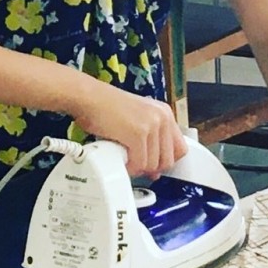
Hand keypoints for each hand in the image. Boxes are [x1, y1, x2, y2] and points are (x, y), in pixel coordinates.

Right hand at [72, 82, 186, 176]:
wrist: (88, 97)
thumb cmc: (104, 107)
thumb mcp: (135, 118)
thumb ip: (149, 139)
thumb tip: (154, 170)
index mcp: (164, 113)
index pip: (180, 148)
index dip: (166, 161)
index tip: (154, 166)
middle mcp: (162, 117)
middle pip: (168, 159)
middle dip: (152, 168)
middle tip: (136, 165)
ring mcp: (151, 125)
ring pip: (153, 164)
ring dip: (138, 168)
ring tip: (125, 160)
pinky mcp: (138, 134)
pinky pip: (140, 163)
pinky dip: (130, 167)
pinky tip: (121, 161)